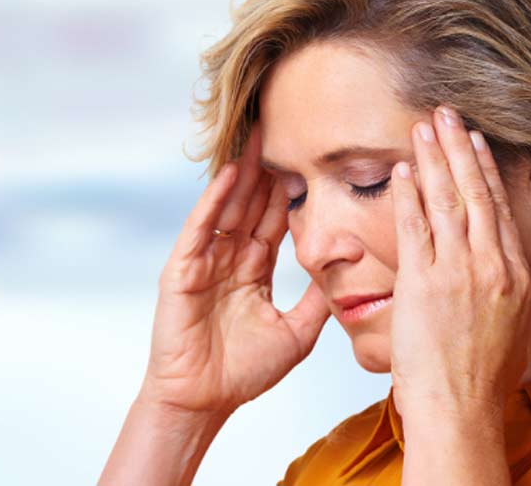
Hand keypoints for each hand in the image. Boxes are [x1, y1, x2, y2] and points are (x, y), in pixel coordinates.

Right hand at [141, 127, 330, 415]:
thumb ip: (317, 301)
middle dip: (266, 169)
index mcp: (253, 270)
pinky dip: (215, 199)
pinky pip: (202, 226)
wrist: (204, 401)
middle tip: (282, 129)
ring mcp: (204, 261)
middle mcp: (229, 258)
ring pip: (228, 207)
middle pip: (252, 204)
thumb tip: (347, 276)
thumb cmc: (243, 373)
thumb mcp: (296, 332)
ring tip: (257, 137)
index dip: (290, 191)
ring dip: (242, 173)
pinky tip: (230, 173)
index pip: (274, 220)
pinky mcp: (182, 269)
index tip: (308, 159)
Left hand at [388, 106, 530, 421]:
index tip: (479, 142)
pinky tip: (403, 169)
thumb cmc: (482, 380)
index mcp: (515, 275)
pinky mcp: (424, 282)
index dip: (488, 170)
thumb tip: (504, 268)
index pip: (500, 208)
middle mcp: (491, 266)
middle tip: (450, 114)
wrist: (462, 409)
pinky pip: (414, 226)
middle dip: (462, 148)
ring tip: (426, 126)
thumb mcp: (512, 327)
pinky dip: (408, 194)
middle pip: (476, 192)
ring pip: (447, 200)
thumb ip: (507, 288)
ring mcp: (458, 271)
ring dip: (435, 158)